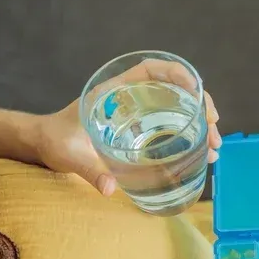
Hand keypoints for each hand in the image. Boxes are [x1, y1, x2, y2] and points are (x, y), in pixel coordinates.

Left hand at [35, 59, 223, 195]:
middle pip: (172, 90)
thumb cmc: (54, 141)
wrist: (43, 145)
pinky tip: (202, 153)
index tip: (195, 88)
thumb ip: (89, 170)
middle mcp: (128, 98)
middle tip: (214, 128)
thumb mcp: (69, 155)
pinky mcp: (137, 129)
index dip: (176, 73)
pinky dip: (188, 136)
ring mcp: (135, 113)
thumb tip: (109, 188)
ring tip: (214, 146)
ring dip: (198, 123)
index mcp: (113, 92)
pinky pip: (169, 126)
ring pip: (176, 109)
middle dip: (199, 105)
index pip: (150, 70)